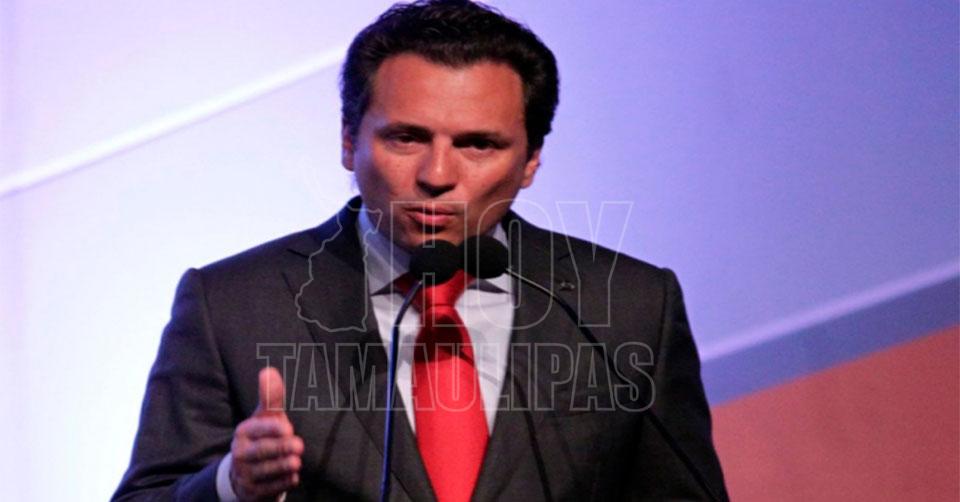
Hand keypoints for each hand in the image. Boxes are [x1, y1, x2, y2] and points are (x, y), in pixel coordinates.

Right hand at [230, 367, 304, 500]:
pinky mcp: (253, 491)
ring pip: (266, 471)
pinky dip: (282, 482)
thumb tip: (269, 370)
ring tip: (296, 462)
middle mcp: (240, 453)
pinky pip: (270, 488)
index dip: (271, 430)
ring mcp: (245, 474)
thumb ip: (271, 397)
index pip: (256, 430)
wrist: (247, 474)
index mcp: (243, 432)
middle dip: (280, 448)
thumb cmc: (262, 437)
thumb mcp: (266, 418)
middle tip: (298, 446)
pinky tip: (293, 476)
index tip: (287, 428)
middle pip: (261, 451)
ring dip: (283, 466)